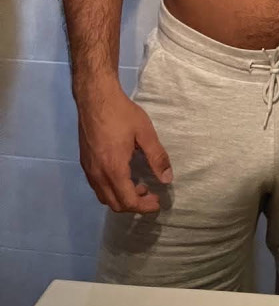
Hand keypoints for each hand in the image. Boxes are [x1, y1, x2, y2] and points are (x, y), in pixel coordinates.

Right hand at [77, 84, 172, 213]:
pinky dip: (112, 190)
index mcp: (113, 169)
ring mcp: (88, 169)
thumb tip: (167, 179)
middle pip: (114, 204)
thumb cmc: (121, 114)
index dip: (144, 207)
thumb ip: (157, 157)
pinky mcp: (84, 162)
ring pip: (104, 197)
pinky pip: (97, 187)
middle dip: (134, 205)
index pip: (128, 201)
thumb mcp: (145, 133)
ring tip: (139, 185)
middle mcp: (97, 174)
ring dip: (122, 198)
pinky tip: (123, 175)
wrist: (95, 98)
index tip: (158, 202)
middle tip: (151, 195)